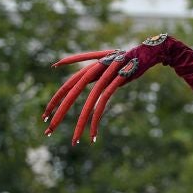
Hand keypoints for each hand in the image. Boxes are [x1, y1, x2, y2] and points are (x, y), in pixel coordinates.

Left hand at [42, 34, 192, 144]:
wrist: (149, 52)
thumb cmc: (128, 59)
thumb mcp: (106, 61)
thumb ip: (87, 63)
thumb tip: (63, 65)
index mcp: (90, 67)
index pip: (67, 85)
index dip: (55, 100)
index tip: (44, 116)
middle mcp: (95, 69)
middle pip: (71, 92)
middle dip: (58, 113)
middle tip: (47, 131)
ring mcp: (107, 75)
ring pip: (88, 102)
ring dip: (80, 123)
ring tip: (74, 141)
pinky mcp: (119, 81)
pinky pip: (104, 104)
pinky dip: (97, 120)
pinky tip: (93, 135)